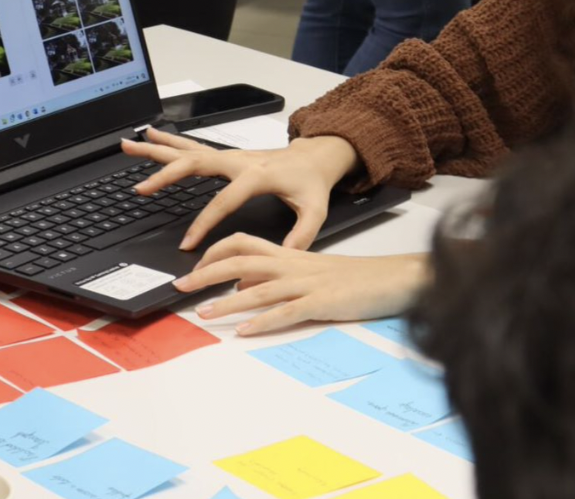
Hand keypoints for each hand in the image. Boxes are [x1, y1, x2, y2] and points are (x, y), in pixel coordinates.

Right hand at [121, 128, 358, 249]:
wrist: (314, 156)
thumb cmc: (311, 183)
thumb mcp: (315, 209)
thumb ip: (302, 233)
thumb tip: (286, 254)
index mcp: (256, 175)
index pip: (224, 200)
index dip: (205, 223)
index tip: (188, 244)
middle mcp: (237, 160)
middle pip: (194, 164)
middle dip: (166, 175)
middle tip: (141, 188)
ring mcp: (229, 155)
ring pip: (186, 149)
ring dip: (157, 148)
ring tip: (128, 146)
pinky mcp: (224, 155)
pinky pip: (192, 147)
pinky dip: (169, 142)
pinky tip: (150, 136)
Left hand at [177, 233, 429, 334]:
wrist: (392, 278)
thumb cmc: (351, 278)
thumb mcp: (307, 271)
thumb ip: (274, 275)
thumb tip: (241, 283)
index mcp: (288, 254)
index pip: (242, 243)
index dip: (214, 251)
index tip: (191, 264)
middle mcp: (292, 264)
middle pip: (241, 261)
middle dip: (207, 273)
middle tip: (181, 287)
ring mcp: (306, 284)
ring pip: (259, 288)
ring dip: (227, 301)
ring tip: (204, 313)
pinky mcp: (322, 304)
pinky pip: (287, 312)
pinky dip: (264, 321)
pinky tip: (247, 331)